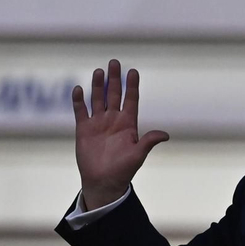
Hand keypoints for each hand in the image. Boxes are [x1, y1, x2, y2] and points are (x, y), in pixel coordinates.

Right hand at [72, 59, 169, 210]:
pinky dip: (79, 100)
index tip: (133, 71)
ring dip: (97, 85)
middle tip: (114, 62)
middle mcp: (113, 120)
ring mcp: (98, 123)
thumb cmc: (123, 170)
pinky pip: (81, 111)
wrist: (103, 182)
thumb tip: (165, 135)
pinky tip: (78, 89)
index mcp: (128, 124)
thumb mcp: (138, 155)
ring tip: (98, 71)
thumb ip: (148, 142)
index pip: (131, 99)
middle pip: (114, 94)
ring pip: (97, 99)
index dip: (132, 86)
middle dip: (114, 79)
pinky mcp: (83, 129)